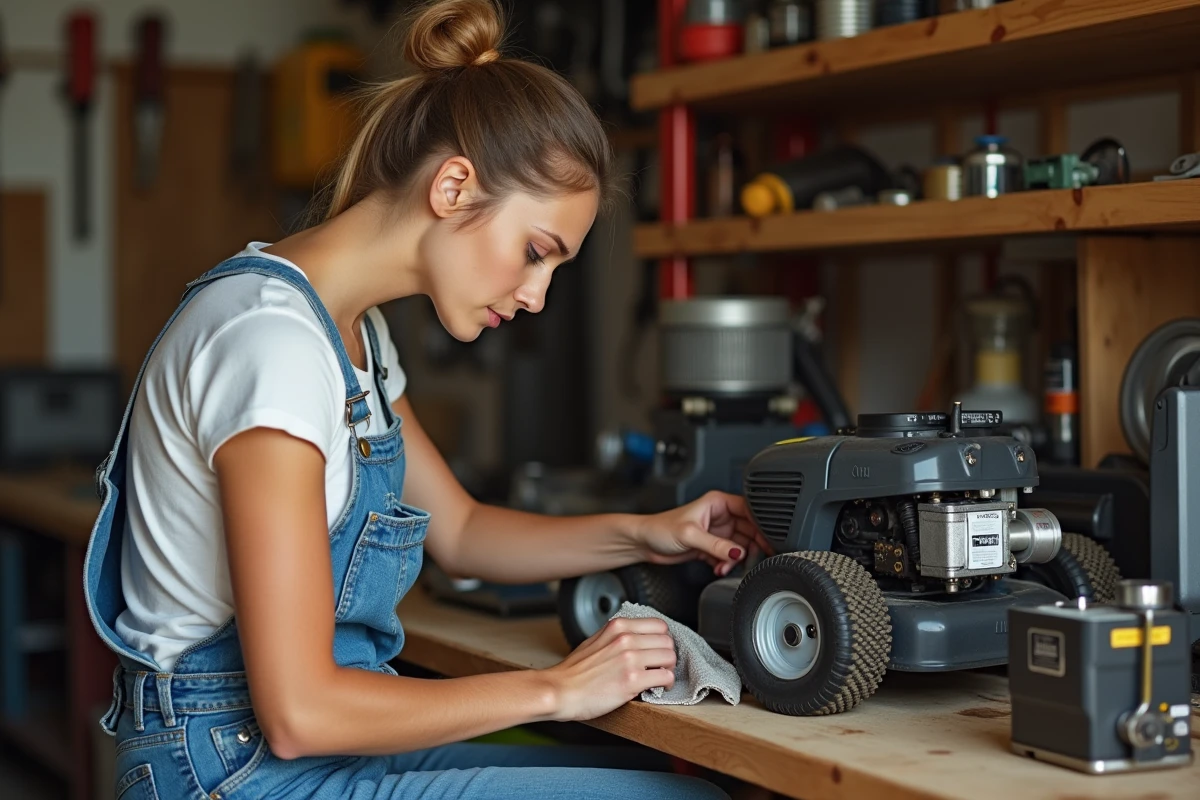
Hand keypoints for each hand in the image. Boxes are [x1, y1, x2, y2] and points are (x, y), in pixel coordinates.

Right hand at [542, 616, 676, 721]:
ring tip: (660, 677)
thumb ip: (616, 636)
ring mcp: (630, 659)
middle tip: (661, 666)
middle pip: (668, 641)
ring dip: (669, 669)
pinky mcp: (632, 680)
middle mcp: (626, 639)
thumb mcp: (595, 640)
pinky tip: (658, 687)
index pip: (659, 625)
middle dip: (668, 655)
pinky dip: (666, 683)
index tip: (658, 650)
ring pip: (670, 657)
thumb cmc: (574, 672)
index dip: (662, 640)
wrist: (560, 691)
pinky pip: (665, 677)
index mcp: (618, 626)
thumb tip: (636, 639)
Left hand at [634, 490, 774, 576]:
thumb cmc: (660, 529)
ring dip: (735, 559)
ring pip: (739, 546)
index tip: (767, 539)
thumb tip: (737, 552)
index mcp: (718, 503)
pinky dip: (726, 564)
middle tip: (749, 559)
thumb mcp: (690, 535)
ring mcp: (717, 532)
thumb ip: (715, 545)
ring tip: (725, 565)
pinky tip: (718, 568)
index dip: (760, 524)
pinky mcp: (711, 546)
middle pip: (749, 530)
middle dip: (749, 547)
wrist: (644, 543)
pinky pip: (728, 556)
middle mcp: (720, 516)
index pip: (749, 510)